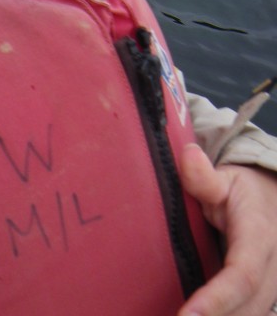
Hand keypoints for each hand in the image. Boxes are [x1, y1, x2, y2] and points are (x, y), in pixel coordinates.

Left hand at [178, 144, 276, 315]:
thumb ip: (204, 176)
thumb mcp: (226, 178)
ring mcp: (275, 286)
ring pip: (252, 314)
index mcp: (260, 236)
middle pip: (248, 307)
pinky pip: (251, 313)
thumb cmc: (244, 190)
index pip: (241, 275)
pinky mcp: (268, 296)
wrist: (275, 200)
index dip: (216, 300)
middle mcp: (274, 267)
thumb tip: (188, 157)